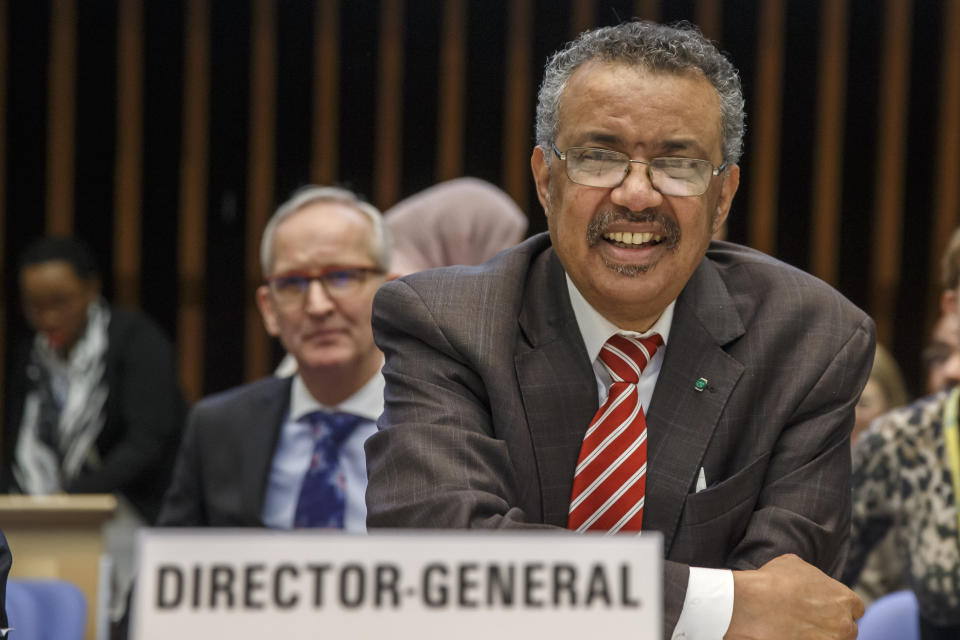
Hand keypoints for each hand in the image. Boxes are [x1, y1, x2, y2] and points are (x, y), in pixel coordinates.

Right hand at [724, 554, 863, 639]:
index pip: (856, 608)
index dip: (840, 607)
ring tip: (799, 629)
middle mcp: (844, 624)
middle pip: (847, 630)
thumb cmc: (773, 581)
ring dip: (821, 636)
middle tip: (812, 620)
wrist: (753, 604)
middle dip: (833, 625)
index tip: (827, 608)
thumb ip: (813, 575)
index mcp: (844, 598)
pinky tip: (791, 634)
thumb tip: (809, 580)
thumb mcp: (795, 565)